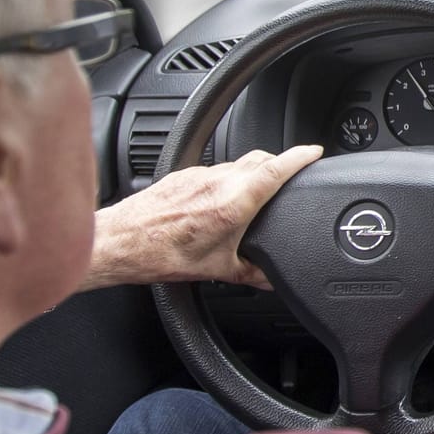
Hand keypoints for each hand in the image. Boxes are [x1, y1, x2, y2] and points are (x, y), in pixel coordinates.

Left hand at [82, 145, 323, 291]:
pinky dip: (225, 180)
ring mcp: (198, 175)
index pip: (277, 168)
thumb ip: (252, 274)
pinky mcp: (182, 175)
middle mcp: (218, 182)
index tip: (315, 152)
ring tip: (252, 195)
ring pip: (236, 164)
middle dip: (279, 162)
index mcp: (233, 202)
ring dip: (250, 173)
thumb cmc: (160, 255)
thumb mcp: (217, 271)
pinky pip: (213, 171)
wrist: (119, 243)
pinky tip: (217, 201)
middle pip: (260, 158)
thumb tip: (272, 281)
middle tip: (291, 173)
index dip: (301, 157)